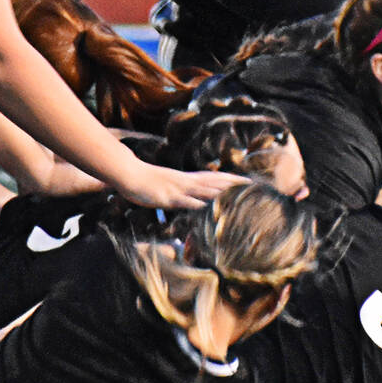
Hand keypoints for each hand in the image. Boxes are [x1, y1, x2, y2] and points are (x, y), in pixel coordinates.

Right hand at [116, 165, 248, 210]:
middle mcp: (186, 181)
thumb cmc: (146, 181)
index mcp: (187, 178)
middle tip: (252, 185)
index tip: (247, 180)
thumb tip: (192, 199)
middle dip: (233, 184)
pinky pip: (185, 202)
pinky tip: (207, 209)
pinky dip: (197, 205)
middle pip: (214, 182)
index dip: (230, 178)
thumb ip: (181, 192)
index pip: (214, 177)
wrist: (129, 174)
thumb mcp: (168, 185)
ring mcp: (178, 189)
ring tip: (238, 194)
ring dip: (221, 192)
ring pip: (204, 190)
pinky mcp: (169, 197)